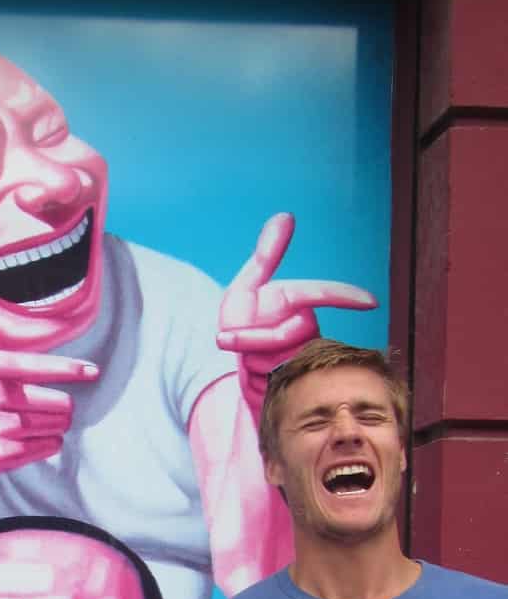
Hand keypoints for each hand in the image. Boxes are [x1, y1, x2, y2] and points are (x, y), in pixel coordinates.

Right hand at [0, 280, 98, 472]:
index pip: (33, 365)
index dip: (68, 369)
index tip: (92, 371)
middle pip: (53, 401)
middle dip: (60, 405)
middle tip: (57, 408)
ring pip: (52, 425)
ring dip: (55, 425)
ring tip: (44, 424)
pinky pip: (44, 448)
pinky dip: (49, 445)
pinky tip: (43, 441)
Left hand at [217, 213, 376, 416]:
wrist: (239, 365)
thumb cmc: (242, 319)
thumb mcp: (246, 287)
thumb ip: (266, 255)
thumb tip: (286, 215)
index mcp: (298, 303)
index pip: (322, 295)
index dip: (346, 297)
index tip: (372, 302)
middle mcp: (307, 330)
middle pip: (284, 334)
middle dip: (251, 338)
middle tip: (225, 337)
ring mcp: (303, 358)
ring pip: (276, 359)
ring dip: (249, 360)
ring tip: (244, 358)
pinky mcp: (297, 383)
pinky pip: (274, 381)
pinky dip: (253, 380)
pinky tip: (252, 377)